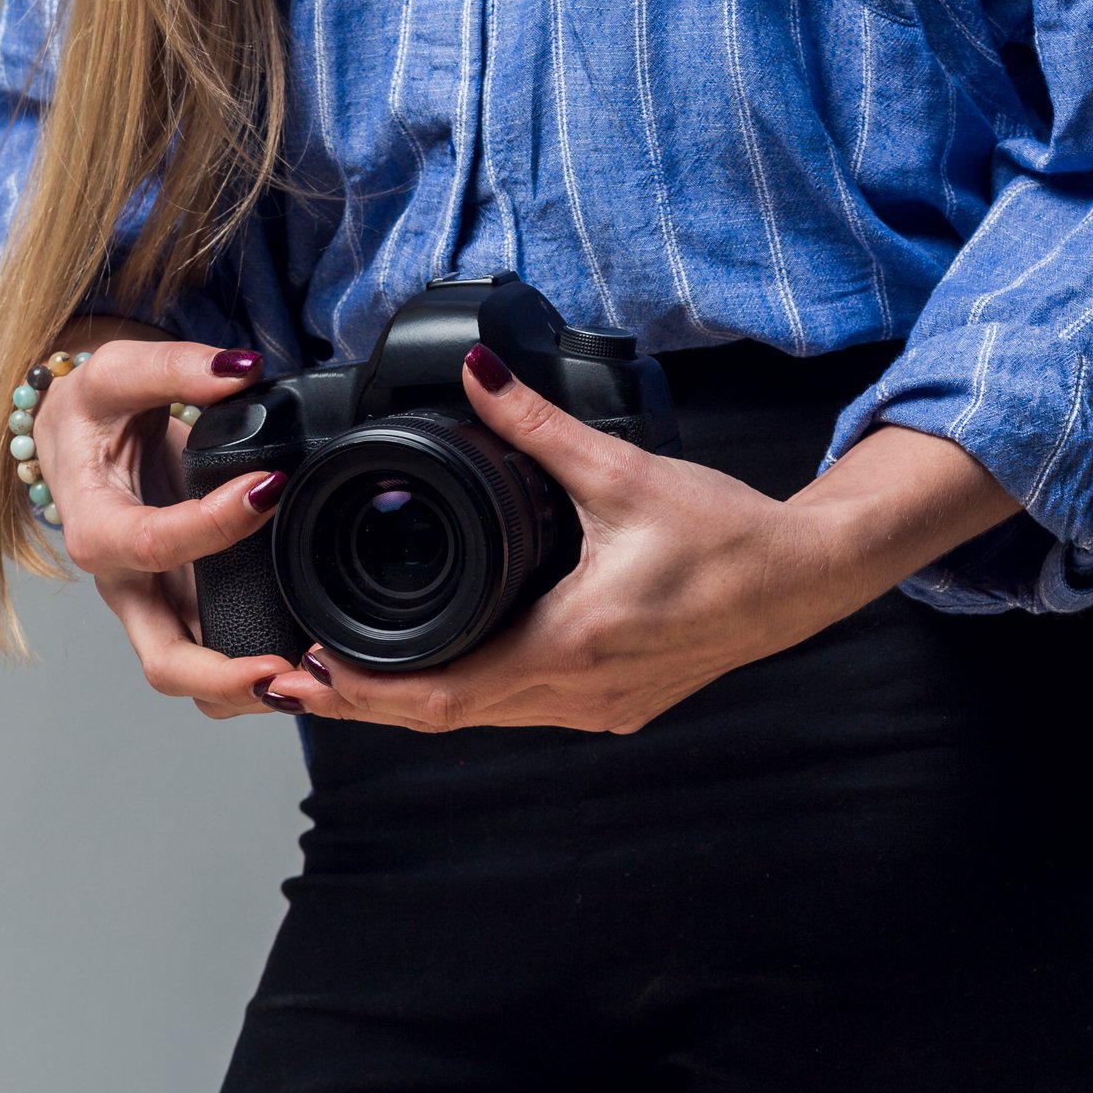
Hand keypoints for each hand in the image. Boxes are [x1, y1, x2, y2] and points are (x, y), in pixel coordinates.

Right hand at [40, 328, 294, 717]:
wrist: (75, 437)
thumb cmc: (91, 414)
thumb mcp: (116, 372)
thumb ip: (175, 367)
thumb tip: (239, 371)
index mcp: (97, 529)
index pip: (154, 545)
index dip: (214, 525)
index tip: (269, 487)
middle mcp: (124, 584)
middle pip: (163, 661)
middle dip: (224, 677)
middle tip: (287, 670)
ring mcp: (156, 604)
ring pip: (193, 679)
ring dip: (247, 692)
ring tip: (311, 678)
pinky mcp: (184, 606)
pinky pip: (217, 655)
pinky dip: (257, 671)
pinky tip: (309, 660)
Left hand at [253, 346, 1020, 732]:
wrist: (807, 578)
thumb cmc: (727, 532)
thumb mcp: (621, 472)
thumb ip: (536, 426)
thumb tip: (476, 373)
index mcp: (573, 644)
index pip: (443, 692)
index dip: (364, 692)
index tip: (302, 674)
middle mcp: (579, 693)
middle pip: (444, 717)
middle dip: (361, 701)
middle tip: (285, 679)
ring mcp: (597, 708)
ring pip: (479, 719)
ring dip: (408, 703)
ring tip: (332, 679)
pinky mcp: (611, 705)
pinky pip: (515, 711)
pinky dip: (462, 695)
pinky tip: (423, 674)